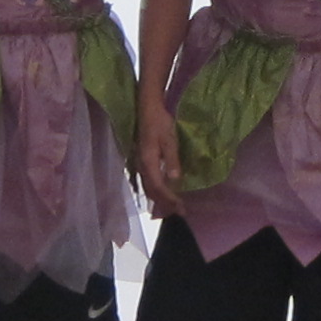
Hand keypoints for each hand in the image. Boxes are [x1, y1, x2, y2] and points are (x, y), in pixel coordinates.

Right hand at [134, 95, 185, 217]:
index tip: (181, 209)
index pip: (158, 188)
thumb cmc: (160, 122)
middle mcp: (141, 166)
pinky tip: (162, 193)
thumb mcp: (169, 139)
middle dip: (164, 204)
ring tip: (171, 207)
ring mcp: (139, 164)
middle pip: (151, 192)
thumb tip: (175, 179)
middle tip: (179, 212)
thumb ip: (172, 159)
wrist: (147, 107)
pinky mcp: (141, 161)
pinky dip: (155, 191)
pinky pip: (147, 182)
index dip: (169, 200)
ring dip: (159, 200)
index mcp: (148, 162)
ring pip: (148, 188)